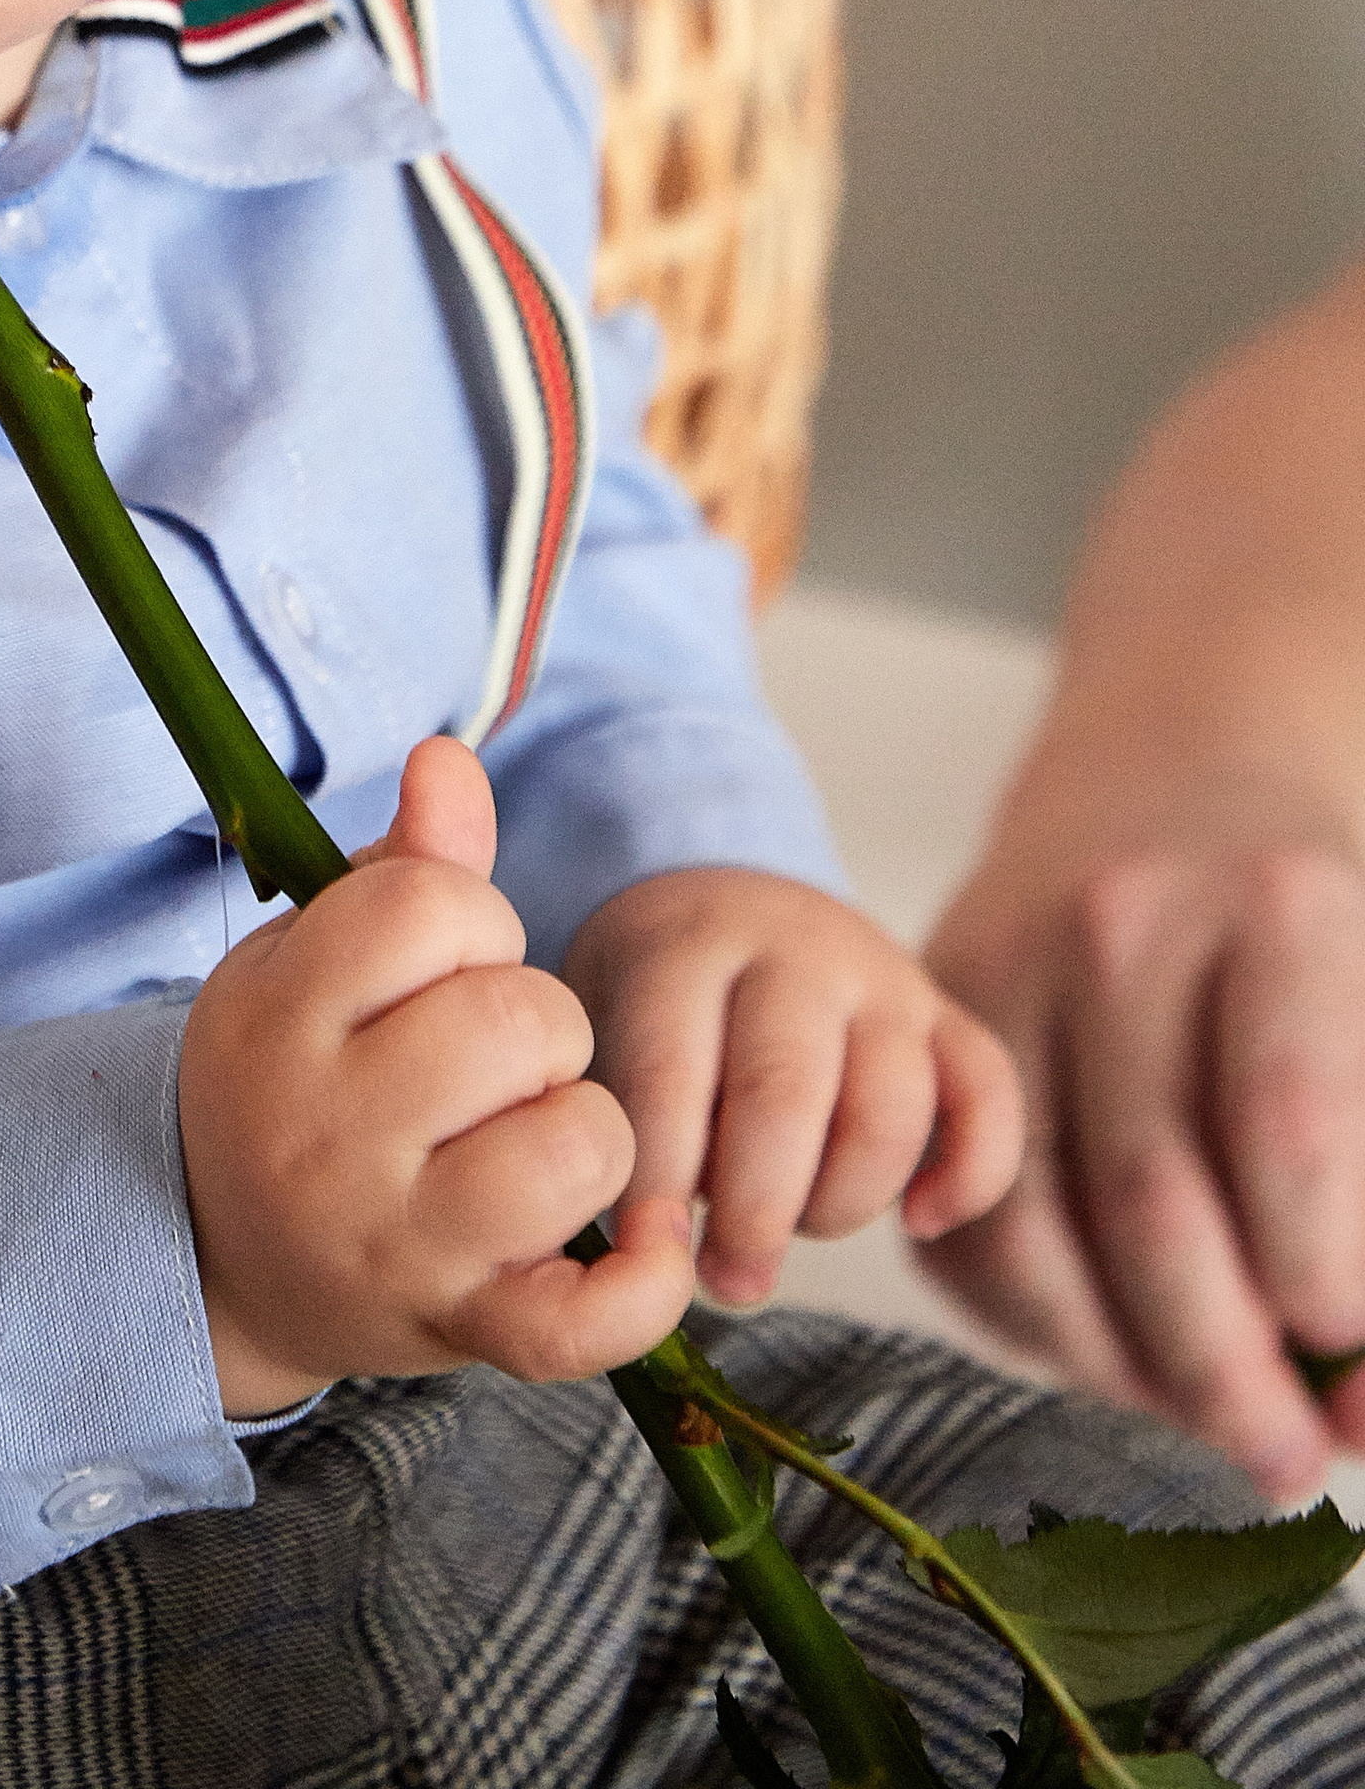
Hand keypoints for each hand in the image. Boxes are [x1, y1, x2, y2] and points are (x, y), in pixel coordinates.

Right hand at [177, 737, 694, 1414]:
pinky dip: (643, 1283)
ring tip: (527, 1133)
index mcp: (283, 1016)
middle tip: (487, 1061)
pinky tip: (646, 1241)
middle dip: (538, 1021)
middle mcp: (333, 1135)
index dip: (472, 918)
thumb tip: (452, 757)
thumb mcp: (312, 957)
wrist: (222, 1259)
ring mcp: (398, 1243)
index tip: (442, 963)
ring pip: (573, 1148)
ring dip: (583, 1126)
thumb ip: (402, 864)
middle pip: (523, 1021)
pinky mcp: (460, 1330)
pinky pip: (583, 1321)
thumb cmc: (296, 1075)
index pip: (433, 907)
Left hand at [564, 866, 1022, 1310]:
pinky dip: (972, 1172)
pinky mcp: (946, 1012)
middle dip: (755, 1211)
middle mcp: (791, 953)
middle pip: (786, 1090)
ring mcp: (881, 977)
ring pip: (889, 1104)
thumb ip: (620, 1120)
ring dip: (842, 1202)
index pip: (671, 1069)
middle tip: (728, 1279)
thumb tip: (648, 1256)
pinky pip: (989, 1094)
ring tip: (792, 1236)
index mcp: (685, 950)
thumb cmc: (651, 998)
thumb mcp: (604, 1024)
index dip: (660, 1176)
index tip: (649, 1252)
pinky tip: (920, 1221)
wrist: (719, 893)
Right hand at [921, 835, 1364, 1497]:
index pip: (1291, 1129)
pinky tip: (1111, 1353)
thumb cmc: (1315, 953)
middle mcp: (1124, 920)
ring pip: (1031, 1226)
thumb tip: (1362, 1414)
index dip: (1325, 1282)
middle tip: (1284, 1456)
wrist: (1172, 794)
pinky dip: (1029, 1323)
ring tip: (1199, 1424)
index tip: (1345, 1349)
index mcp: (1281, 910)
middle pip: (1152, 1199)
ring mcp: (1008, 960)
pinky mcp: (930, 1017)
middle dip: (1225, 1372)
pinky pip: (956, 1219)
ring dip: (1119, 1371)